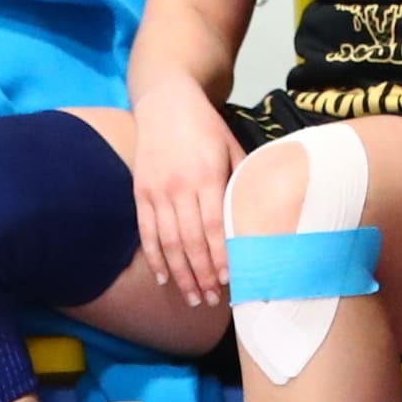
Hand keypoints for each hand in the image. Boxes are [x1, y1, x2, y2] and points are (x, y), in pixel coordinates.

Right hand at [130, 92, 243, 307]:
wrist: (165, 100)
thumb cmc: (207, 127)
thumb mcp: (232, 147)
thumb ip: (242, 180)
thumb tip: (261, 217)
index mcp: (207, 175)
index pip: (214, 226)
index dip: (221, 257)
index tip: (231, 280)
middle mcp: (179, 186)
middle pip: (191, 241)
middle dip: (203, 275)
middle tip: (214, 301)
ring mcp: (156, 190)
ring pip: (168, 242)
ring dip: (181, 274)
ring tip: (193, 298)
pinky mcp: (140, 192)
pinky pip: (146, 232)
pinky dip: (155, 258)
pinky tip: (165, 278)